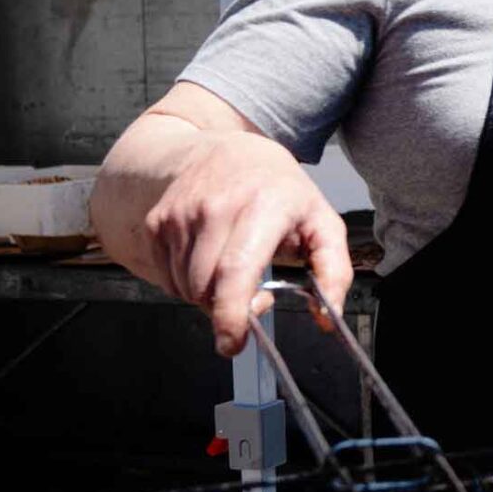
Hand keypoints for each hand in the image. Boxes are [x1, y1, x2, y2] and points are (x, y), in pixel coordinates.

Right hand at [140, 133, 350, 355]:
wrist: (225, 150)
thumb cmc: (278, 189)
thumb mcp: (321, 220)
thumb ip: (334, 270)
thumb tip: (329, 316)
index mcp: (263, 205)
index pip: (236, 270)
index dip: (231, 314)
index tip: (234, 341)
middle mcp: (215, 207)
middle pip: (206, 288)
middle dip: (227, 309)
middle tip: (254, 297)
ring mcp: (180, 214)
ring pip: (186, 287)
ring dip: (209, 295)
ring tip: (234, 268)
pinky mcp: (157, 223)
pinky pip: (168, 277)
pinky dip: (189, 282)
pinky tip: (211, 258)